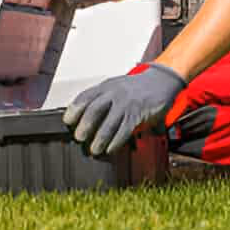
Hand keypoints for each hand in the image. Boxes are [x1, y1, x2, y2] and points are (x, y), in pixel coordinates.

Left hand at [63, 63, 186, 154]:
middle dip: (85, 126)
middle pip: (94, 110)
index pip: (85, 96)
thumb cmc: (136, 86)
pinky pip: (124, 130)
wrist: (161, 80)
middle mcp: (114, 93)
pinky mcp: (138, 113)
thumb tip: (85, 118)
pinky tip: (110, 148)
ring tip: (94, 149)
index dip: (74, 109)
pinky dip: (115, 141)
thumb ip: (103, 99)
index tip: (67, 120)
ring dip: (99, 138)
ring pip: (109, 123)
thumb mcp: (116, 86)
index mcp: (106, 86)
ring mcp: (126, 103)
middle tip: (79, 138)